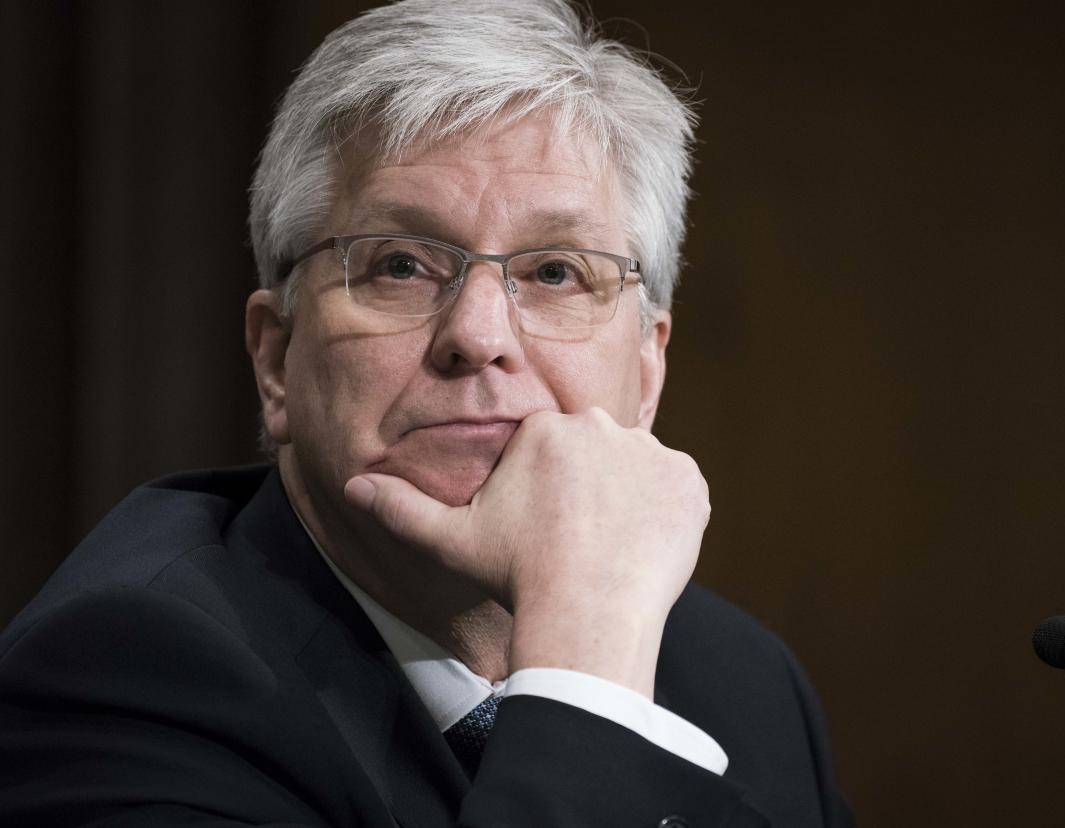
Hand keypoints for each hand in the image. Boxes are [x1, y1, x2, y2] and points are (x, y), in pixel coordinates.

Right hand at [342, 407, 709, 696]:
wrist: (586, 612)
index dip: (546, 494)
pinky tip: (641, 547)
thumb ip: (402, 508)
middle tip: (577, 541)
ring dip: (627, 500)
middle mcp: (600, 425)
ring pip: (637, 471)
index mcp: (545, 429)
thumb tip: (353, 487)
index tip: (544, 530)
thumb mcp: (451, 540)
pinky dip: (665, 515)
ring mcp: (651, 452)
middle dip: (588, 491)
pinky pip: (677, 490)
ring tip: (609, 548)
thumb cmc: (516, 574)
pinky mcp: (689, 481)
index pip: (550, 450)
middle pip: (595, 455)